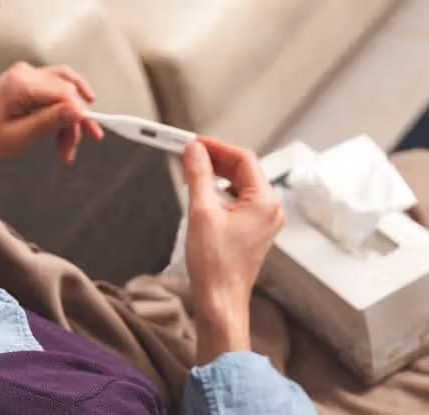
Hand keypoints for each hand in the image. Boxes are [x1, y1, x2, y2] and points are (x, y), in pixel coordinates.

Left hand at [0, 62, 103, 162]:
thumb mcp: (19, 137)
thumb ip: (49, 122)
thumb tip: (78, 111)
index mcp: (21, 84)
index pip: (65, 93)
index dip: (81, 114)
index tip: (91, 135)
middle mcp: (26, 72)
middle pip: (67, 90)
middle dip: (75, 121)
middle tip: (74, 148)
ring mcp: (26, 74)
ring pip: (65, 88)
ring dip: (71, 116)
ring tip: (68, 146)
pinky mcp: (28, 80)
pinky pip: (56, 90)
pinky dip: (62, 110)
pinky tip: (63, 131)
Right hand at [181, 138, 283, 364]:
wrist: (220, 302)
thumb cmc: (215, 266)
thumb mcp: (201, 212)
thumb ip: (198, 176)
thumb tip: (193, 151)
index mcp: (264, 201)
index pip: (243, 158)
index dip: (216, 147)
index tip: (193, 143)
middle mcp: (269, 209)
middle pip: (242, 171)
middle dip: (214, 161)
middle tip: (188, 155)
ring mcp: (262, 222)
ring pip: (239, 186)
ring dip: (215, 177)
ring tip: (191, 174)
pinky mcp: (252, 232)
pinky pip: (237, 202)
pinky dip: (218, 194)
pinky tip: (200, 196)